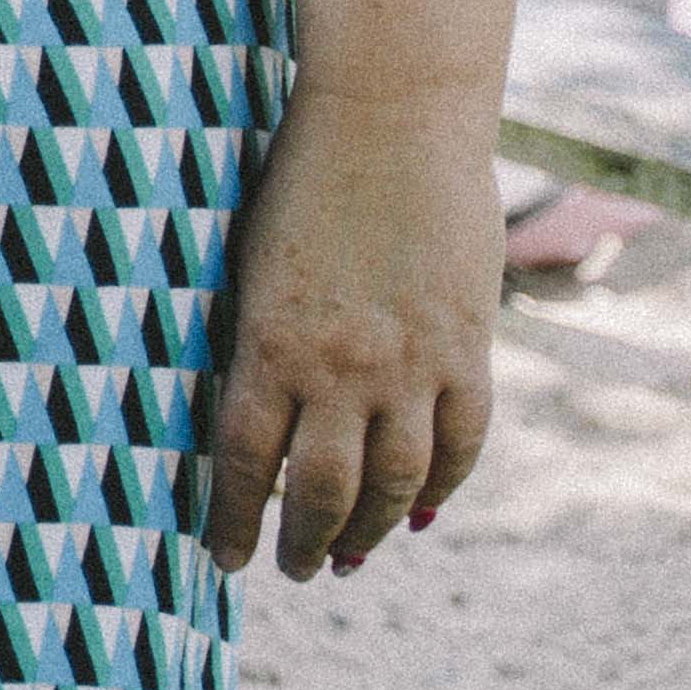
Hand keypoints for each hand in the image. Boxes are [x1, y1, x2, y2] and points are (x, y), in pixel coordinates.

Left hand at [196, 78, 506, 583]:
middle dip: (303, 541)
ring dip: (369, 528)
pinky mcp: (467, 348)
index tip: (224, 558)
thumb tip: (254, 406)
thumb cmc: (299, 176)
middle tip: (294, 571)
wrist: (389, 118)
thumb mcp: (252, 261)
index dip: (231, 519)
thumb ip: (259, 339)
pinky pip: (461, 442)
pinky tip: (420, 510)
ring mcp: (410, 363)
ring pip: (393, 481)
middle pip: (319, 489)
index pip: (241, 461)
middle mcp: (339, 367)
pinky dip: (442, 486)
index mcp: (269, 343)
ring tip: (350, 557)